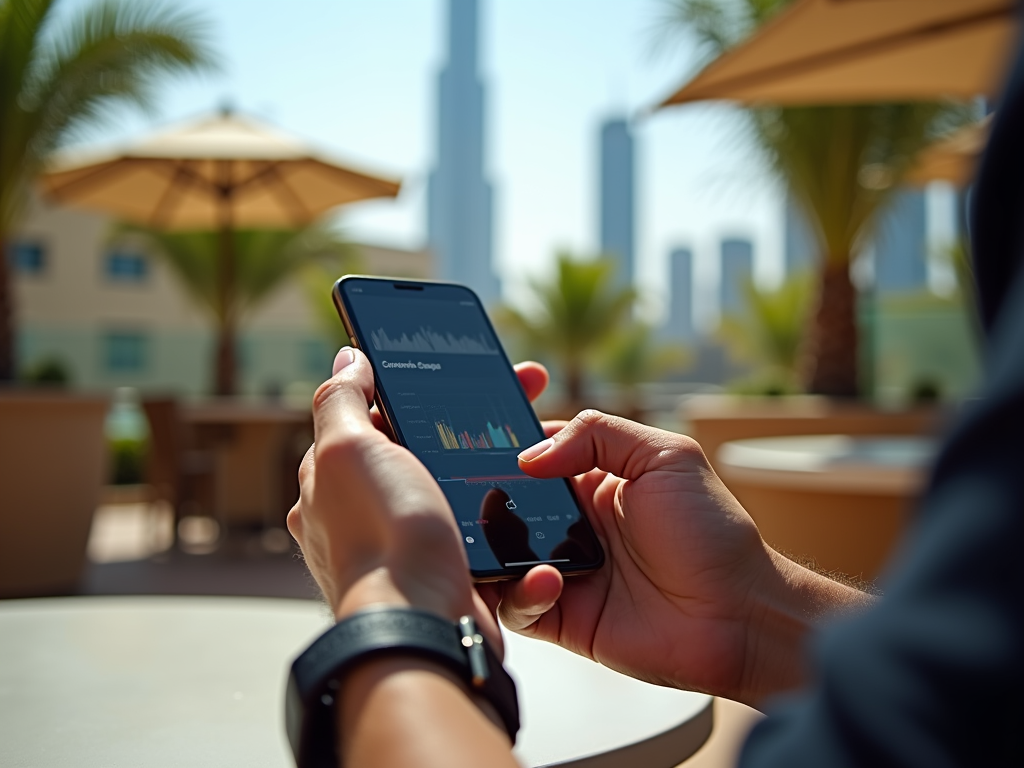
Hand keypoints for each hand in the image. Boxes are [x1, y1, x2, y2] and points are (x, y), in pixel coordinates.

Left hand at [287, 347, 497, 641]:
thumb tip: (348, 358)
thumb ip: (339, 400)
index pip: (365, 421)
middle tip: (512, 400)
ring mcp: (402, 548)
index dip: (407, 391)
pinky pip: (477, 531)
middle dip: (458, 424)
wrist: (427, 626)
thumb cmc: (382, 538)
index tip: (454, 373)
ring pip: (451, 488)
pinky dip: (499, 512)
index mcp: (328, 486)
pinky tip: (523, 497)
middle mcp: (359, 518)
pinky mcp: (443, 573)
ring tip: (527, 445)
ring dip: (487, 467)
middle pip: (414, 451)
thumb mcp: (348, 451)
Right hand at [481, 411, 856, 705]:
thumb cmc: (713, 532)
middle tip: (467, 492)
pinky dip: (521, 592)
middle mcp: (572, 523)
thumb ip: (599, 434)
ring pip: (500, 555)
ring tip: (503, 541)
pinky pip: (517, 605)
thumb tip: (531, 455)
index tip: (475, 433)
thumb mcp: (666, 457)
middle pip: (506, 504)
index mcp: (593, 479)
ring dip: (492, 547)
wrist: (739, 615)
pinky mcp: (562, 617)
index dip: (504, 442)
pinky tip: (550, 581)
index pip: (534, 452)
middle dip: (482, 496)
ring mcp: (564, 570)